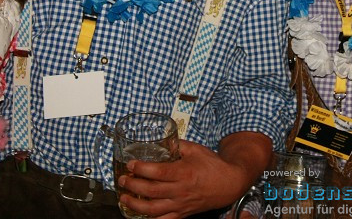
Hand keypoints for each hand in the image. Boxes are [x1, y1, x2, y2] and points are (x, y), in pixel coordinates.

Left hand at [117, 133, 270, 218]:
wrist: (229, 183)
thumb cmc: (213, 165)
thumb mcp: (196, 149)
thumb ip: (177, 145)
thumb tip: (162, 140)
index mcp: (184, 172)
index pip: (157, 172)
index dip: (141, 169)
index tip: (130, 163)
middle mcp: (181, 190)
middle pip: (151, 191)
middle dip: (132, 185)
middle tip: (122, 179)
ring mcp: (181, 205)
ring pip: (153, 210)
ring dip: (135, 205)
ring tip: (124, 198)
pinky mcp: (182, 214)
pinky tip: (138, 213)